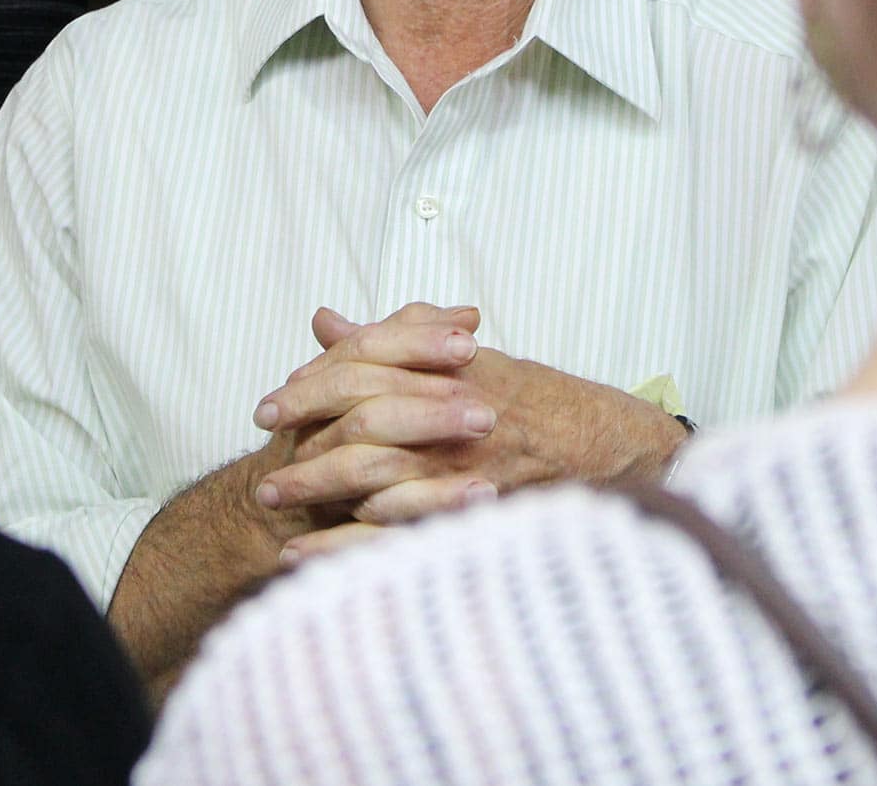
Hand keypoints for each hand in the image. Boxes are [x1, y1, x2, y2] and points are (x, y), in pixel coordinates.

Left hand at [259, 318, 689, 561]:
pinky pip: (399, 533)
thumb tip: (327, 321)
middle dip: (305, 444)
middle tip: (264, 468)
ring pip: (376, 479)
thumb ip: (396, 340)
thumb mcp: (471, 360)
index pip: (365, 369)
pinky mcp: (474, 510)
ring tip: (273, 507)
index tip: (270, 409)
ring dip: (317, 493)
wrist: (612, 444)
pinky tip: (303, 556)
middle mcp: (457, 412)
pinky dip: (344, 546)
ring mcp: (467, 464)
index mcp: (451, 368)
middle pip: (363, 423)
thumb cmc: (539, 400)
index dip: (311, 388)